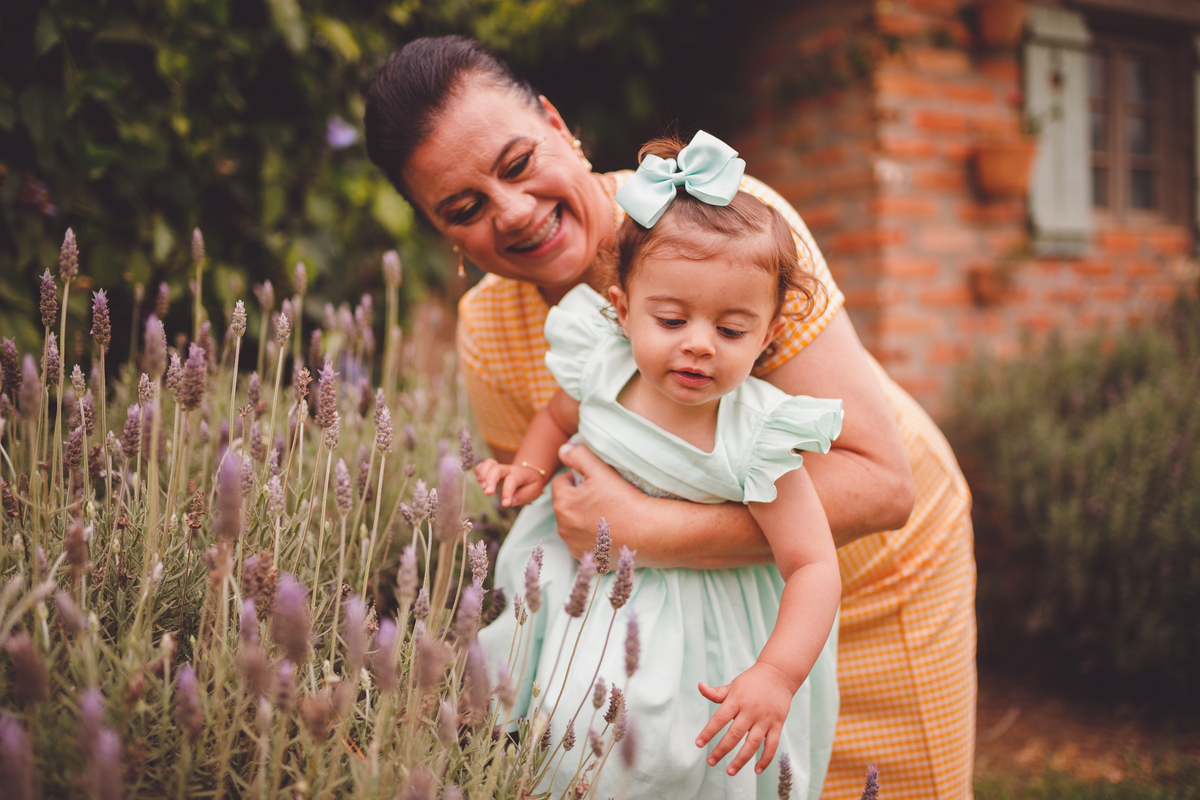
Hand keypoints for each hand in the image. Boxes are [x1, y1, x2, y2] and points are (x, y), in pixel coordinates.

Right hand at [474, 459, 546, 506]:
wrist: (528, 474)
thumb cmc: (531, 484)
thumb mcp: (534, 491)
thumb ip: (523, 496)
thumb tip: (510, 502)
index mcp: (520, 474)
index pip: (512, 480)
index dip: (507, 492)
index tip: (505, 504)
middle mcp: (508, 469)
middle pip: (497, 469)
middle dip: (490, 480)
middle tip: (487, 493)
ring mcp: (499, 468)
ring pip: (489, 464)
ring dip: (483, 474)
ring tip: (483, 487)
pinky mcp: (492, 469)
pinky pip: (483, 465)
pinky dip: (478, 471)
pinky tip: (479, 481)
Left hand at [549, 443, 646, 557]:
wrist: (648, 532)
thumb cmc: (624, 500)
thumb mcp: (600, 470)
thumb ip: (578, 455)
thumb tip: (563, 450)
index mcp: (562, 504)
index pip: (561, 483)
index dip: (577, 477)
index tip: (595, 480)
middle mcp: (563, 527)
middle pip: (566, 504)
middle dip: (578, 498)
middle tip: (602, 495)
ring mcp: (574, 545)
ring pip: (573, 524)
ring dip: (583, 517)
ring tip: (606, 513)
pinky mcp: (587, 558)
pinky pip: (583, 542)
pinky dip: (591, 536)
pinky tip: (608, 531)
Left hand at [695, 662, 795, 775]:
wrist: (779, 674)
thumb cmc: (752, 681)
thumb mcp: (734, 684)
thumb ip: (717, 692)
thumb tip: (699, 687)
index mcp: (737, 700)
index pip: (719, 719)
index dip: (708, 732)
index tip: (698, 744)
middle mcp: (750, 711)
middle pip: (734, 735)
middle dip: (721, 750)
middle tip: (711, 762)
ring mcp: (765, 719)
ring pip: (752, 744)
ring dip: (741, 760)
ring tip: (730, 771)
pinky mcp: (777, 724)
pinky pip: (771, 745)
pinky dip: (765, 759)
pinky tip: (756, 770)